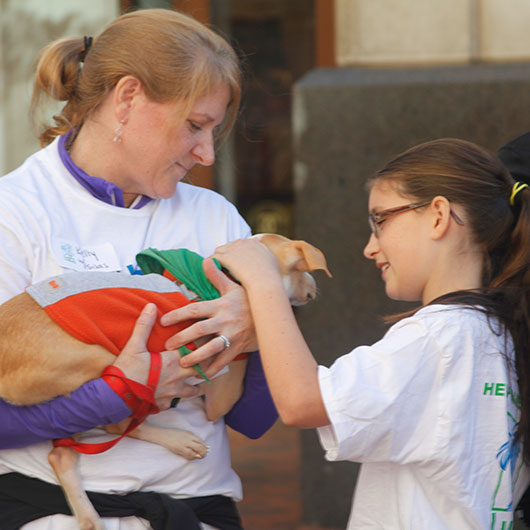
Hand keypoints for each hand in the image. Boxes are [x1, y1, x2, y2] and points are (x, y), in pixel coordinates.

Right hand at [113, 303, 199, 409]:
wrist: (115, 398)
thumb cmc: (125, 371)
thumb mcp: (134, 346)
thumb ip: (145, 325)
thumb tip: (152, 306)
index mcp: (172, 360)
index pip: (195, 347)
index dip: (202, 341)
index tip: (208, 336)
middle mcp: (177, 376)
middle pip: (200, 368)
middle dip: (205, 362)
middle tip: (209, 357)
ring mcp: (172, 392)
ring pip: (194, 389)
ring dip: (196, 383)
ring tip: (197, 379)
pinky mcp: (164, 404)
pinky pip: (177, 401)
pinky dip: (178, 397)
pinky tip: (176, 395)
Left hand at [160, 258, 256, 376]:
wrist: (272, 314)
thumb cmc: (249, 300)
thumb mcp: (233, 286)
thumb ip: (217, 276)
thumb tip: (206, 260)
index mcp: (220, 306)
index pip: (195, 310)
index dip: (178, 315)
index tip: (164, 321)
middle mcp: (224, 321)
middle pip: (199, 330)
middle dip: (182, 338)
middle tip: (168, 345)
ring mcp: (232, 335)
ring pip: (211, 347)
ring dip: (196, 356)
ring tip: (183, 362)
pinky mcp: (238, 347)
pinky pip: (225, 359)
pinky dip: (214, 367)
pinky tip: (203, 373)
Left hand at [213, 238, 279, 286]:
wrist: (264, 281)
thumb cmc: (269, 274)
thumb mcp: (270, 257)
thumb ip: (262, 249)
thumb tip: (258, 244)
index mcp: (251, 242)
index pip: (237, 244)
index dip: (235, 255)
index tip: (235, 264)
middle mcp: (241, 242)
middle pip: (226, 246)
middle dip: (225, 256)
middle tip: (225, 269)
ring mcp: (232, 249)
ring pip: (218, 251)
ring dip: (218, 260)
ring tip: (217, 271)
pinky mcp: (225, 257)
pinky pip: (213, 258)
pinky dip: (212, 265)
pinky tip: (213, 273)